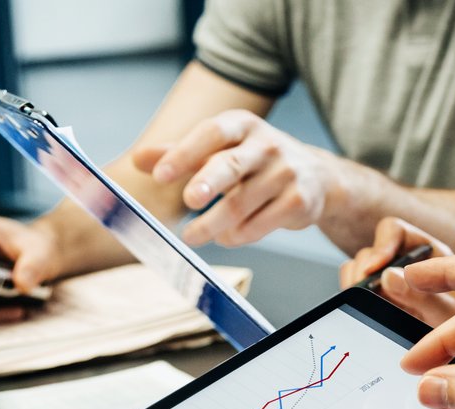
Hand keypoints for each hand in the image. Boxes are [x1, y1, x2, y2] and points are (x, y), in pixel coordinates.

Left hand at [135, 110, 336, 247]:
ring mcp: (286, 173)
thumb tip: (138, 159)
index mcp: (243, 125)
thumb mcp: (221, 148)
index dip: (184, 153)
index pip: (211, 133)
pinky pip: (260, 225)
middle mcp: (266, 145)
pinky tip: (226, 236)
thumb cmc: (256, 161)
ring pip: (241, 204)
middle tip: (189, 200)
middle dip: (208, 183)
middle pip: (230, 165)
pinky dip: (237, 236)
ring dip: (212, 225)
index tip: (159, 174)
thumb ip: (181, 153)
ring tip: (193, 236)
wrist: (316, 177)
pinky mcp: (299, 201)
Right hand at [339, 218, 454, 325]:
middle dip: (362, 276)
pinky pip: (351, 289)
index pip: (394, 231)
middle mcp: (400, 258)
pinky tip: (366, 314)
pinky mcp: (371, 294)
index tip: (372, 269)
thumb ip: (423, 296)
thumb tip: (387, 277)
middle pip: (368, 253)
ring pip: (355, 270)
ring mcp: (383, 276)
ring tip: (367, 308)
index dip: (380, 246)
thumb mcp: (447, 311)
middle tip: (364, 299)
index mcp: (424, 250)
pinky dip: (353, 300)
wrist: (451, 341)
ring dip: (356, 289)